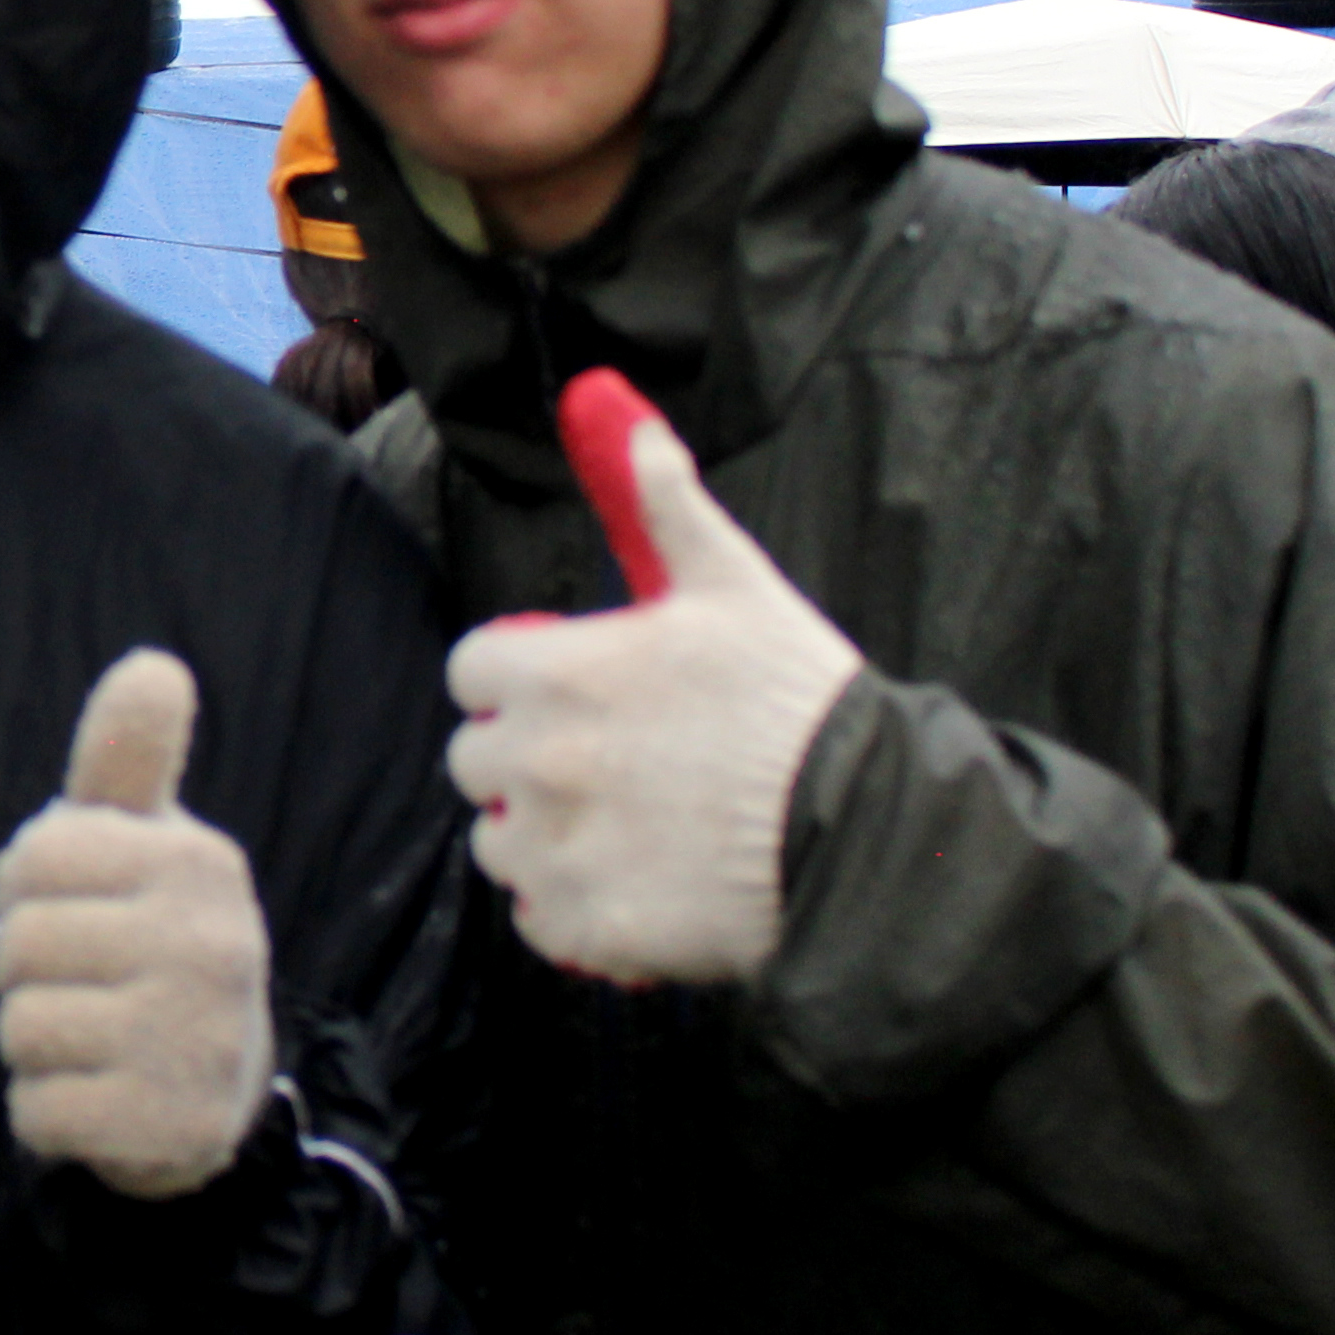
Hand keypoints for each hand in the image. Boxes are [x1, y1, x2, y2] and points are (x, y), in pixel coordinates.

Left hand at [0, 651, 275, 1200]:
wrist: (217, 1093)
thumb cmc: (151, 941)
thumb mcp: (142, 845)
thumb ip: (126, 760)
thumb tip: (154, 666)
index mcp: (199, 863)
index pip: (30, 859)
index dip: (24, 891)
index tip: (74, 910)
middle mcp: (213, 945)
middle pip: (17, 947)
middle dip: (25, 972)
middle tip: (84, 986)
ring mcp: (197, 1041)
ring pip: (20, 1030)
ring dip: (32, 1046)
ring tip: (91, 1041)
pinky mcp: (170, 1127)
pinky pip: (36, 1115)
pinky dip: (44, 1115)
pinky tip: (96, 1099)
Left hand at [446, 414, 861, 985]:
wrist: (862, 831)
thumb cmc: (797, 700)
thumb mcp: (732, 583)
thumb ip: (661, 500)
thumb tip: (616, 408)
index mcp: (555, 673)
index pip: (472, 673)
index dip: (521, 681)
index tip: (577, 693)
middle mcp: (535, 762)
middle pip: (476, 759)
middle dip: (526, 758)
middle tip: (615, 764)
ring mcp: (554, 851)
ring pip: (499, 842)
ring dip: (545, 836)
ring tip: (633, 828)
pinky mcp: (583, 926)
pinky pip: (537, 917)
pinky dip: (576, 909)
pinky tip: (640, 885)